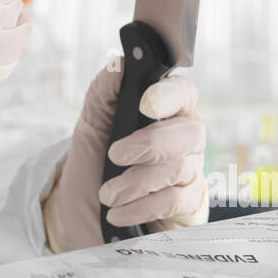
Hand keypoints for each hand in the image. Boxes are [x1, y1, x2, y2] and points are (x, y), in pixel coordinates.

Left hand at [42, 58, 207, 251]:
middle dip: (151, 144)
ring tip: (108, 193)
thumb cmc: (96, 161)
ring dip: (137, 182)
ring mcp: (190, 172)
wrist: (87, 211)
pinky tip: (119, 212)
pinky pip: (177, 203)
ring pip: (180, 169)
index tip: (144, 104)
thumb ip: (103, 93)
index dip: (168, 96)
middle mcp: (184, 138)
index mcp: (166, 110)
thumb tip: (118, 65)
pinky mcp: (188, 206)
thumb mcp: (91, 125)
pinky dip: (143, 207)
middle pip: (190, 133)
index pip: (183, 92)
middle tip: (116, 155)